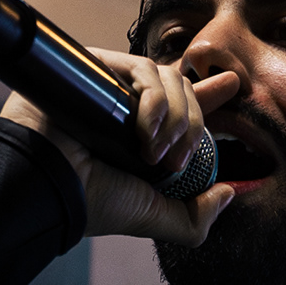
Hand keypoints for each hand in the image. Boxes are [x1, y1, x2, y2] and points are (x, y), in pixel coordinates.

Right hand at [1, 55, 240, 246]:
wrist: (52, 186)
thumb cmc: (94, 202)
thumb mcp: (154, 217)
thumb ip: (195, 218)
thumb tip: (228, 193)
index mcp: (142, 134)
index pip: (184, 103)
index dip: (210, 94)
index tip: (233, 84)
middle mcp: (129, 106)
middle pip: (183, 91)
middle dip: (193, 126)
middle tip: (177, 159)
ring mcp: (112, 85)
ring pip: (169, 79)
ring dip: (175, 117)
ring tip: (155, 152)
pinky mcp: (97, 66)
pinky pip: (143, 70)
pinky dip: (155, 101)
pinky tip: (144, 130)